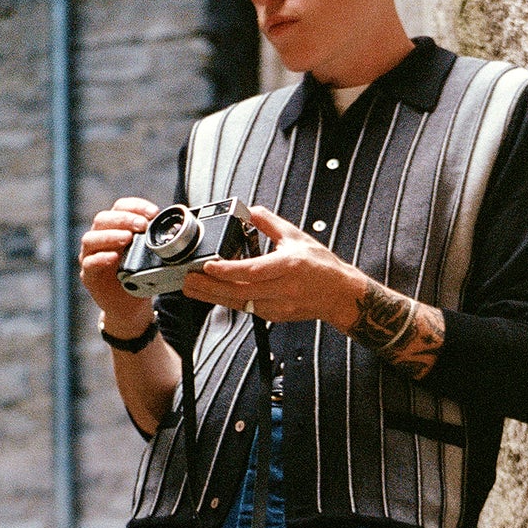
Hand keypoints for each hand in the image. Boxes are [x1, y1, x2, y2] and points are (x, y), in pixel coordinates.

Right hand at [79, 197, 159, 338]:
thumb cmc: (140, 278)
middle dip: (124, 219)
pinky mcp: (89, 275)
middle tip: (141, 226)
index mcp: (115, 229)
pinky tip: (114, 258)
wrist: (131, 308)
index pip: (120, 208)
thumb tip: (178, 228)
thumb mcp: (151, 257)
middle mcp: (100, 239)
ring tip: (127, 238)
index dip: (136, 206)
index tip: (153, 212)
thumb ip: (156, 241)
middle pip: (103, 219)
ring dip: (110, 236)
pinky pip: (89, 263)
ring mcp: (91, 256)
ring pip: (91, 239)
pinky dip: (101, 258)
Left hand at [182, 204, 362, 330]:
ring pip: (240, 303)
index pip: (254, 270)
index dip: (229, 270)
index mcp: (290, 266)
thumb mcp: (297, 237)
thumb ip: (271, 224)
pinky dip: (228, 300)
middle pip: (240, 291)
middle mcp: (283, 289)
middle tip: (188, 279)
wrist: (339, 295)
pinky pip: (247, 308)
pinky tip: (212, 293)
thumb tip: (250, 210)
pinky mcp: (275, 316)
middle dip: (211, 286)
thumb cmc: (321, 266)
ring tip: (192, 287)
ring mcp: (279, 306)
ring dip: (213, 296)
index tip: (209, 264)